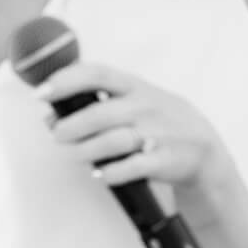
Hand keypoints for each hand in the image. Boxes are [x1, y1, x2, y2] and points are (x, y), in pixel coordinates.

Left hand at [34, 59, 233, 200]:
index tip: (41, 93)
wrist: (205, 152)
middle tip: (58, 135)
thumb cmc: (160, 123)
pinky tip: (101, 173)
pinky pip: (131, 167)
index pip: (96, 74)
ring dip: (86, 150)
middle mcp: (146, 107)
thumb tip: (50, 113)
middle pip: (99, 113)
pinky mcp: (164, 160)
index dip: (65, 81)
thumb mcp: (137, 101)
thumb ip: (99, 102)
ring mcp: (157, 134)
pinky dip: (110, 173)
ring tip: (77, 155)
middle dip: (70, 126)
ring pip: (112, 142)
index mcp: (136, 87)